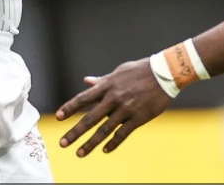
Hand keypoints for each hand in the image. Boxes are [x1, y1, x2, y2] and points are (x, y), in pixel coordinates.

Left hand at [56, 60, 170, 157]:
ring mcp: (126, 109)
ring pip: (104, 130)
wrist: (165, 73)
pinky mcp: (138, 118)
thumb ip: (102, 80)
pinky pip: (123, 133)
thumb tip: (87, 81)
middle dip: (75, 132)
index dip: (70, 108)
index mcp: (107, 85)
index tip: (58, 117)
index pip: (83, 98)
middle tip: (62, 143)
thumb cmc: (140, 71)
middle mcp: (113, 98)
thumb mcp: (119, 72)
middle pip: (90, 118)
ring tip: (79, 153)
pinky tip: (105, 150)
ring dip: (91, 143)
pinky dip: (113, 143)